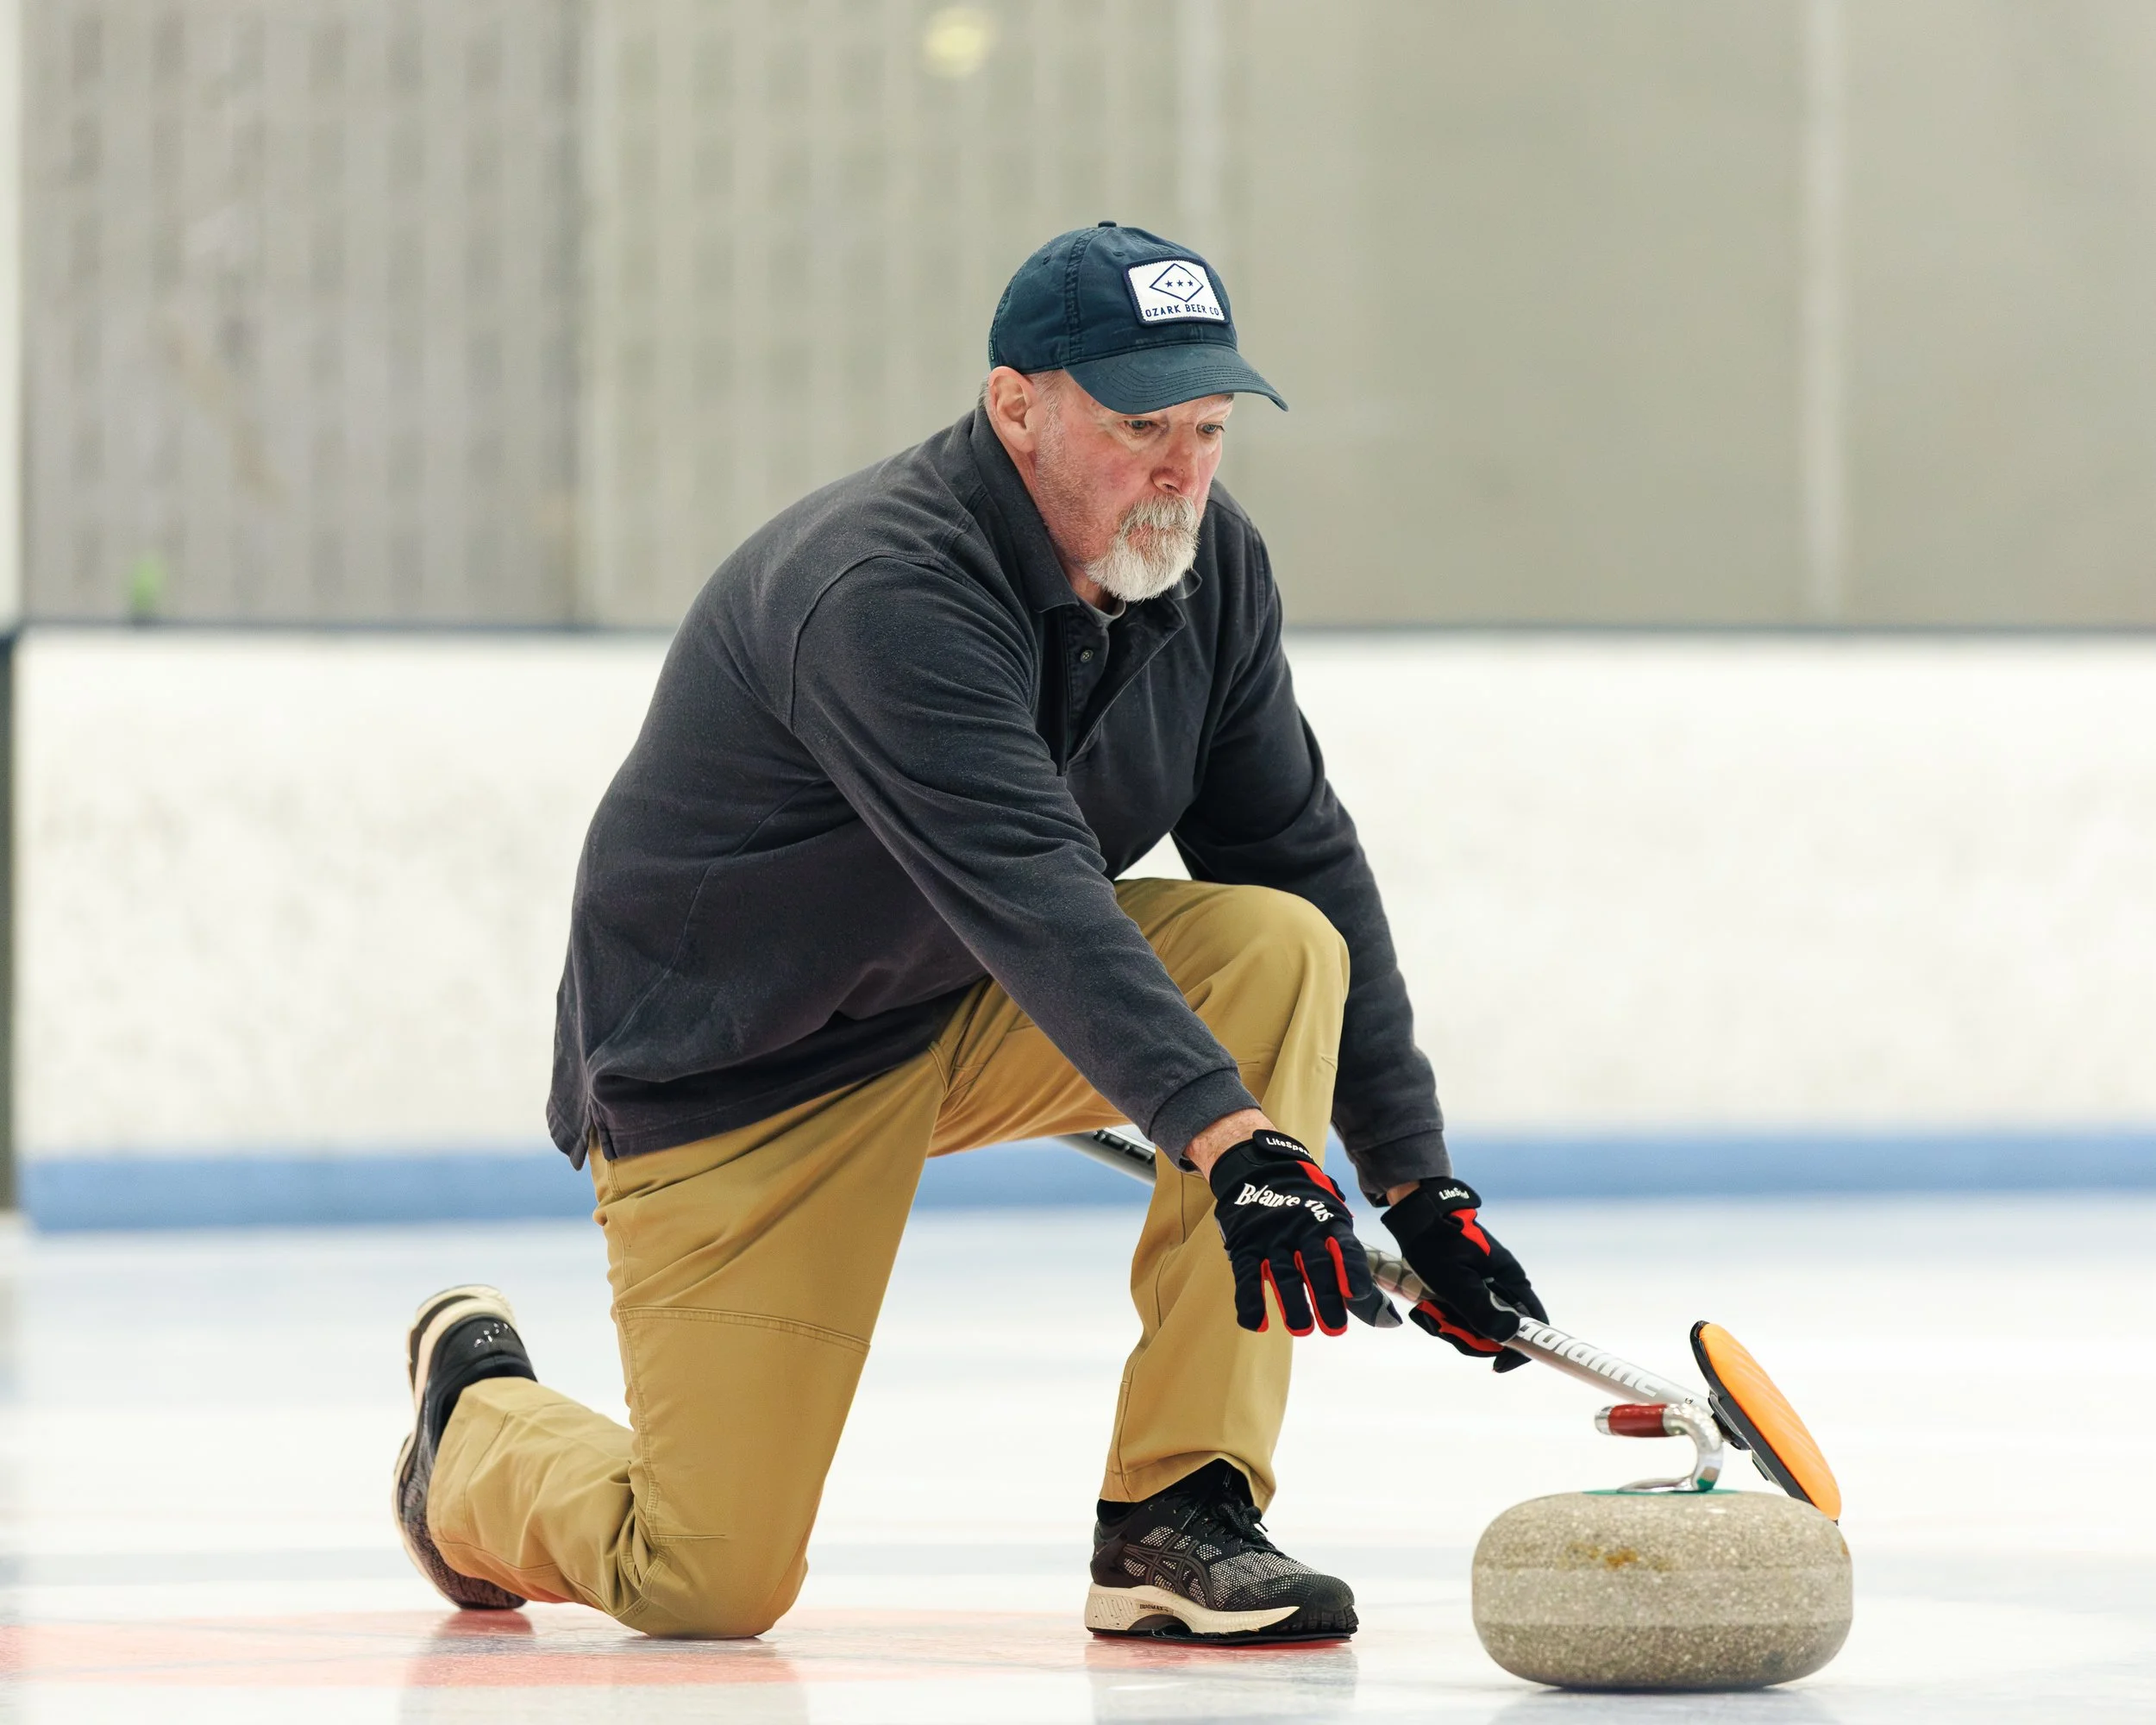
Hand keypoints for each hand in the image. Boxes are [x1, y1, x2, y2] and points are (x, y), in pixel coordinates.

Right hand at [1208, 1129, 1375, 1335]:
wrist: (1260, 1172)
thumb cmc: (1309, 1214)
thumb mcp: (1333, 1229)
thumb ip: (1354, 1274)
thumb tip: (1389, 1321)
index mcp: (1329, 1223)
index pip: (1345, 1246)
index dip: (1351, 1269)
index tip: (1356, 1293)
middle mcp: (1302, 1229)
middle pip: (1316, 1265)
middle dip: (1325, 1296)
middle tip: (1334, 1328)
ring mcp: (1272, 1238)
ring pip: (1283, 1273)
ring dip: (1292, 1304)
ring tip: (1301, 1329)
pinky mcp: (1245, 1246)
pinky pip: (1247, 1275)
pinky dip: (1250, 1301)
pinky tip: (1257, 1324)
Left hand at [1381, 1179, 1546, 1370]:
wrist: (1415, 1216)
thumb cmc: (1437, 1243)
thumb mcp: (1455, 1280)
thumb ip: (1481, 1308)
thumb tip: (1510, 1336)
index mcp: (1511, 1281)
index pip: (1534, 1324)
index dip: (1521, 1350)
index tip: (1497, 1365)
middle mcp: (1503, 1287)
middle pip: (1498, 1332)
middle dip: (1468, 1336)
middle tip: (1441, 1322)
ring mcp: (1483, 1289)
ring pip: (1475, 1327)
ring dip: (1449, 1326)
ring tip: (1427, 1310)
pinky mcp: (1465, 1290)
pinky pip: (1460, 1317)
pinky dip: (1442, 1317)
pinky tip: (1425, 1307)